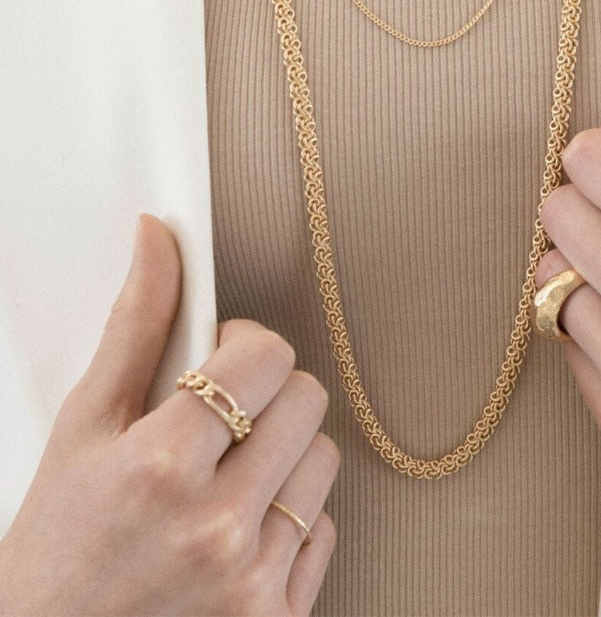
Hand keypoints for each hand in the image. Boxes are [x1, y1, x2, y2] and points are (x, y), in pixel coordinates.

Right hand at [0, 213, 339, 615]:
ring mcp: (252, 582)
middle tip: (224, 414)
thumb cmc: (59, 542)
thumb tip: (160, 235)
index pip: (268, 355)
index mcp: (162, 466)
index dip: (246, 344)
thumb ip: (135, 324)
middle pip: (308, 401)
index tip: (221, 357)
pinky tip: (239, 527)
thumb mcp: (85, 425)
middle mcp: (216, 528)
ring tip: (229, 473)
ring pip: (324, 462)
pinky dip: (290, 520)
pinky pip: (325, 530)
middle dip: (270, 393)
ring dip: (284, 455)